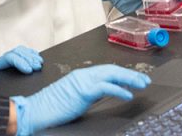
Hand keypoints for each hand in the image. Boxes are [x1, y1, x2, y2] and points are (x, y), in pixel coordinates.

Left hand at [0, 46, 42, 78]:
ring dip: (31, 56)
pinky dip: (30, 54)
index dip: (20, 62)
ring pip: (20, 51)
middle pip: (17, 53)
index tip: (29, 70)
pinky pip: (21, 52)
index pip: (9, 58)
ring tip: (39, 63)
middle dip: (29, 59)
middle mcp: (0, 60)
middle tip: (37, 66)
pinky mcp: (10, 62)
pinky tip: (36, 57)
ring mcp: (5, 60)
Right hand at [10, 65, 150, 135]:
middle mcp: (83, 75)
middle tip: (145, 80)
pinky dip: (118, 90)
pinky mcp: (81, 91)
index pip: (107, 71)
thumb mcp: (75, 98)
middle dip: (131, 74)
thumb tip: (106, 93)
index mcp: (81, 76)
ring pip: (111, 75)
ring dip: (129, 79)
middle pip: (112, 70)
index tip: (136, 79)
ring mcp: (82, 82)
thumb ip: (90, 93)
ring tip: (142, 84)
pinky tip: (128, 94)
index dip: (124, 74)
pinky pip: (104, 88)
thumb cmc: (52, 108)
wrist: (36, 111)